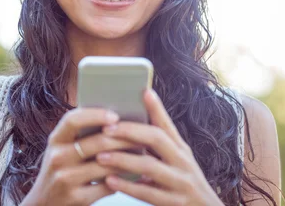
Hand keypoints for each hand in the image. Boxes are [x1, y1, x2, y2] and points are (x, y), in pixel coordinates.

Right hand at [22, 108, 137, 205]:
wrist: (44, 204)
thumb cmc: (61, 170)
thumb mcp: (62, 149)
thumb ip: (80, 134)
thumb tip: (116, 118)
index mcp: (55, 140)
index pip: (72, 120)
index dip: (95, 115)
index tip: (116, 115)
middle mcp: (57, 157)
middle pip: (96, 142)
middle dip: (123, 138)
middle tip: (142, 136)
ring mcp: (65, 179)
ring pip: (105, 165)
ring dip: (128, 159)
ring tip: (143, 153)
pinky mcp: (76, 198)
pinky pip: (107, 186)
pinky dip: (124, 180)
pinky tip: (135, 175)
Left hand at [95, 89, 224, 205]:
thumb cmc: (184, 184)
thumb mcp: (177, 161)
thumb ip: (159, 145)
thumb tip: (134, 124)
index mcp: (181, 150)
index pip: (167, 124)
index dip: (156, 108)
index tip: (143, 91)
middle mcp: (183, 162)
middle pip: (157, 139)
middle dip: (130, 131)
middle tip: (106, 129)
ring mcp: (181, 183)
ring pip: (150, 166)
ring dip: (122, 160)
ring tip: (100, 156)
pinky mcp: (175, 203)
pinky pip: (148, 194)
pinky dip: (127, 186)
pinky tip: (110, 181)